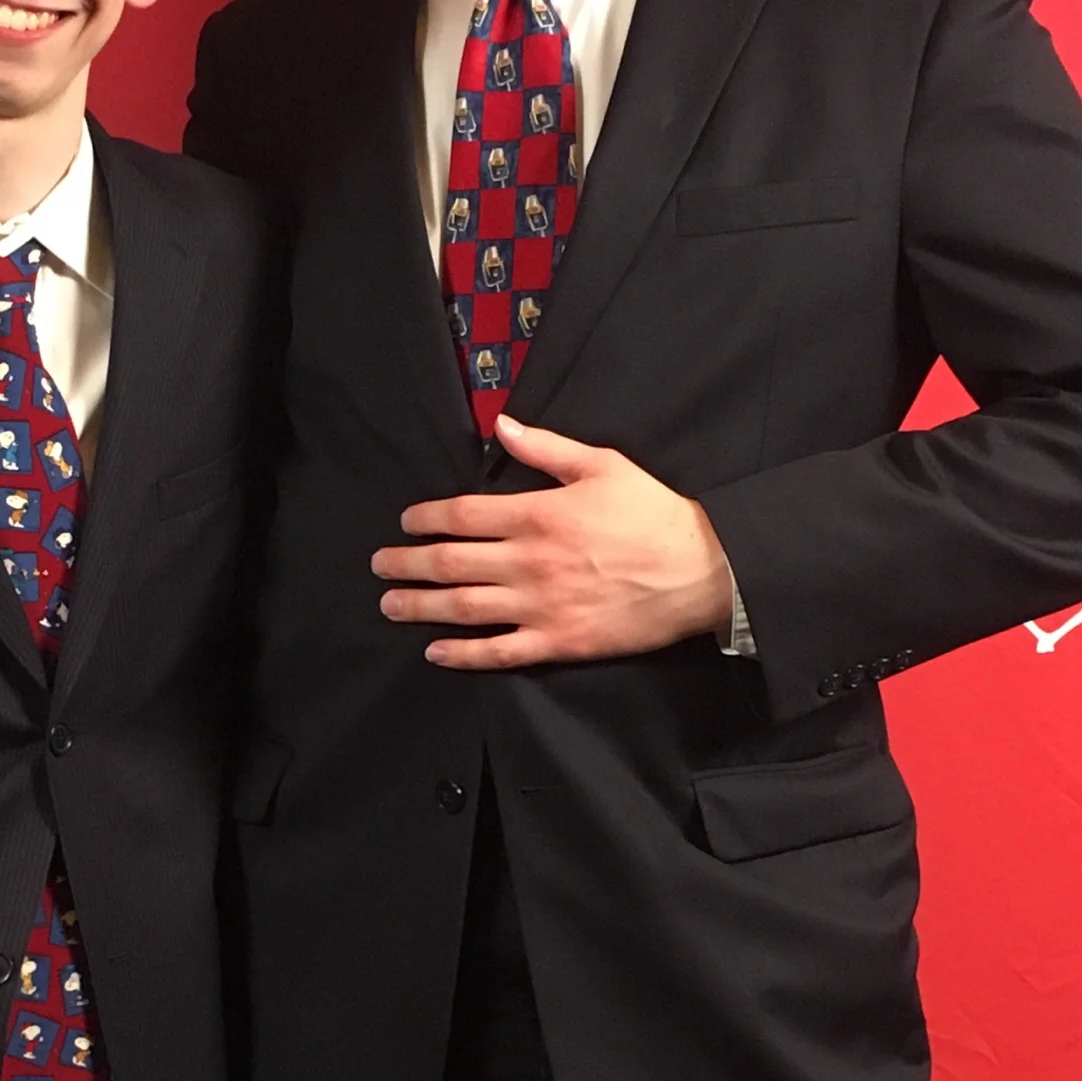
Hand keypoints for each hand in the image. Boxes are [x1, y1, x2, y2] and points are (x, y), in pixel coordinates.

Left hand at [372, 414, 733, 670]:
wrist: (702, 571)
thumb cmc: (653, 514)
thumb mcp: (602, 465)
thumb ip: (546, 448)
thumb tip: (502, 425)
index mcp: (537, 514)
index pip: (462, 515)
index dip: (425, 519)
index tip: (406, 522)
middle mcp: (529, 561)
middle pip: (450, 562)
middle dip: (407, 564)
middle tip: (379, 566)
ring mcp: (541, 606)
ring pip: (464, 607)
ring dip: (420, 607)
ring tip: (390, 605)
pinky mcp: (559, 642)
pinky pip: (499, 652)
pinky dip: (462, 655)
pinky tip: (435, 652)